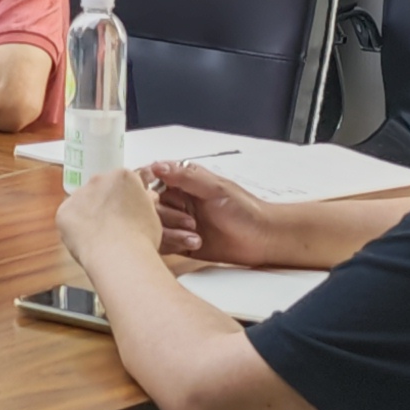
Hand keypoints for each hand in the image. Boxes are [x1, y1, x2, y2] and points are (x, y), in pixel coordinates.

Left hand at [55, 166, 166, 276]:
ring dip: (89, 214)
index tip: (128, 212)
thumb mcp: (153, 214)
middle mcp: (98, 179)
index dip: (126, 199)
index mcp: (123, 176)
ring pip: (83, 203)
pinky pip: (69, 218)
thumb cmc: (141, 237)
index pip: (123, 183)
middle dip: (106, 203)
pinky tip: (87, 241)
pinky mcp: (63, 211)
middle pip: (101, 190)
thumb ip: (145, 200)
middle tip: (114, 225)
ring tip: (101, 236)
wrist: (118, 255)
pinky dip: (76, 228)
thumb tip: (146, 195)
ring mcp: (78, 194)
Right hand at [150, 160, 296, 266]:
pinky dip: (175, 243)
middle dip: (167, 216)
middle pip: (150, 207)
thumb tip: (157, 166)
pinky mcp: (180, 242)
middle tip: (189, 220)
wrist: (262, 239)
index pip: (152, 181)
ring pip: (154, 227)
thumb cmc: (245, 210)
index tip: (152, 196)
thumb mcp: (215, 188)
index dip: (147, 189)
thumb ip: (185, 176)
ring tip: (194, 233)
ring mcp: (177, 223)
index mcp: (183, 183)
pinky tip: (196, 242)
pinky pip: (163, 243)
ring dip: (172, 231)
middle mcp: (177, 202)